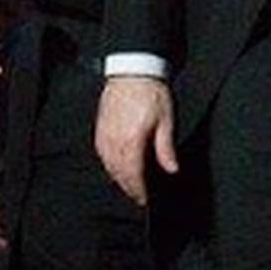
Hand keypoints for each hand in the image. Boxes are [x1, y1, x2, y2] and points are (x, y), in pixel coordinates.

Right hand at [95, 76, 177, 205]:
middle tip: (137, 196)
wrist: (133, 70)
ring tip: (128, 185)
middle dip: (128, 187)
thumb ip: (165, 148)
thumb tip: (171, 169)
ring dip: (118, 177)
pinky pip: (101, 153)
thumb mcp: (166, 120)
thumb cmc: (152, 93)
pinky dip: (109, 164)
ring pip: (108, 165)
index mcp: (132, 141)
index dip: (138, 189)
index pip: (133, 174)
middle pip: (119, 173)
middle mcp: (114, 140)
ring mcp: (104, 134)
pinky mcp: (99, 127)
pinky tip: (116, 166)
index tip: (143, 199)